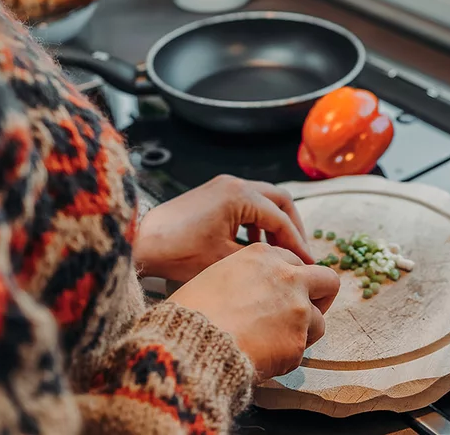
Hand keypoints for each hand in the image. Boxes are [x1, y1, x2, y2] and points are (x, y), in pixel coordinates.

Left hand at [135, 175, 312, 282]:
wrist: (141, 242)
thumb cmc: (178, 252)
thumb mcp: (225, 261)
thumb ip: (261, 258)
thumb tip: (286, 265)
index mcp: (240, 195)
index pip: (281, 219)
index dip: (297, 244)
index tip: (308, 264)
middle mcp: (234, 183)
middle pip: (279, 200)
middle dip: (292, 227)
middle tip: (300, 253)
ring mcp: (222, 185)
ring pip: (264, 200)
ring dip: (275, 223)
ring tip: (281, 251)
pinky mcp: (213, 194)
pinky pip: (246, 203)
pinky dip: (257, 221)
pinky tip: (255, 244)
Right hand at [169, 243, 340, 379]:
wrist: (190, 343)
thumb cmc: (192, 312)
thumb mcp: (215, 274)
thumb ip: (247, 276)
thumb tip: (256, 292)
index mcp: (264, 256)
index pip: (294, 261)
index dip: (290, 279)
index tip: (285, 292)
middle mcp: (288, 278)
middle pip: (328, 280)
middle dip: (321, 296)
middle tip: (305, 312)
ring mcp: (297, 309)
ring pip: (318, 321)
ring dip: (301, 333)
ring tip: (273, 343)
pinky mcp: (298, 340)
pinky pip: (300, 351)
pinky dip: (286, 357)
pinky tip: (262, 358)